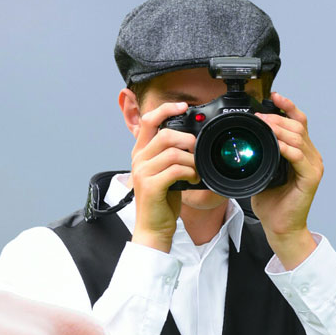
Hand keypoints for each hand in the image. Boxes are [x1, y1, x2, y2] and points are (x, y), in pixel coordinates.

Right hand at [129, 100, 197, 250]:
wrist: (154, 228)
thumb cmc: (161, 202)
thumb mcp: (165, 173)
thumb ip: (171, 155)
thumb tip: (191, 140)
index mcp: (140, 153)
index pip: (149, 120)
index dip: (166, 109)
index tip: (184, 106)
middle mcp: (138, 160)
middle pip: (165, 135)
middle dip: (187, 140)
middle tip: (197, 153)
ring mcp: (143, 172)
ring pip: (173, 152)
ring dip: (192, 161)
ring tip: (196, 171)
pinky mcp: (151, 186)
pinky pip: (175, 170)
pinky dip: (190, 173)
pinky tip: (194, 179)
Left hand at [251, 93, 322, 269]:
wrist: (280, 228)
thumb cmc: (272, 204)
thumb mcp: (263, 172)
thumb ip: (262, 154)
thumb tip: (247, 140)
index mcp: (302, 153)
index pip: (298, 122)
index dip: (287, 107)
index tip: (272, 96)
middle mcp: (311, 157)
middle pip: (298, 126)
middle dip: (277, 117)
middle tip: (259, 116)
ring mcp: (313, 166)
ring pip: (298, 137)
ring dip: (279, 129)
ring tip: (263, 125)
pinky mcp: (311, 178)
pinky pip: (298, 156)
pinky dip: (286, 148)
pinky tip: (275, 144)